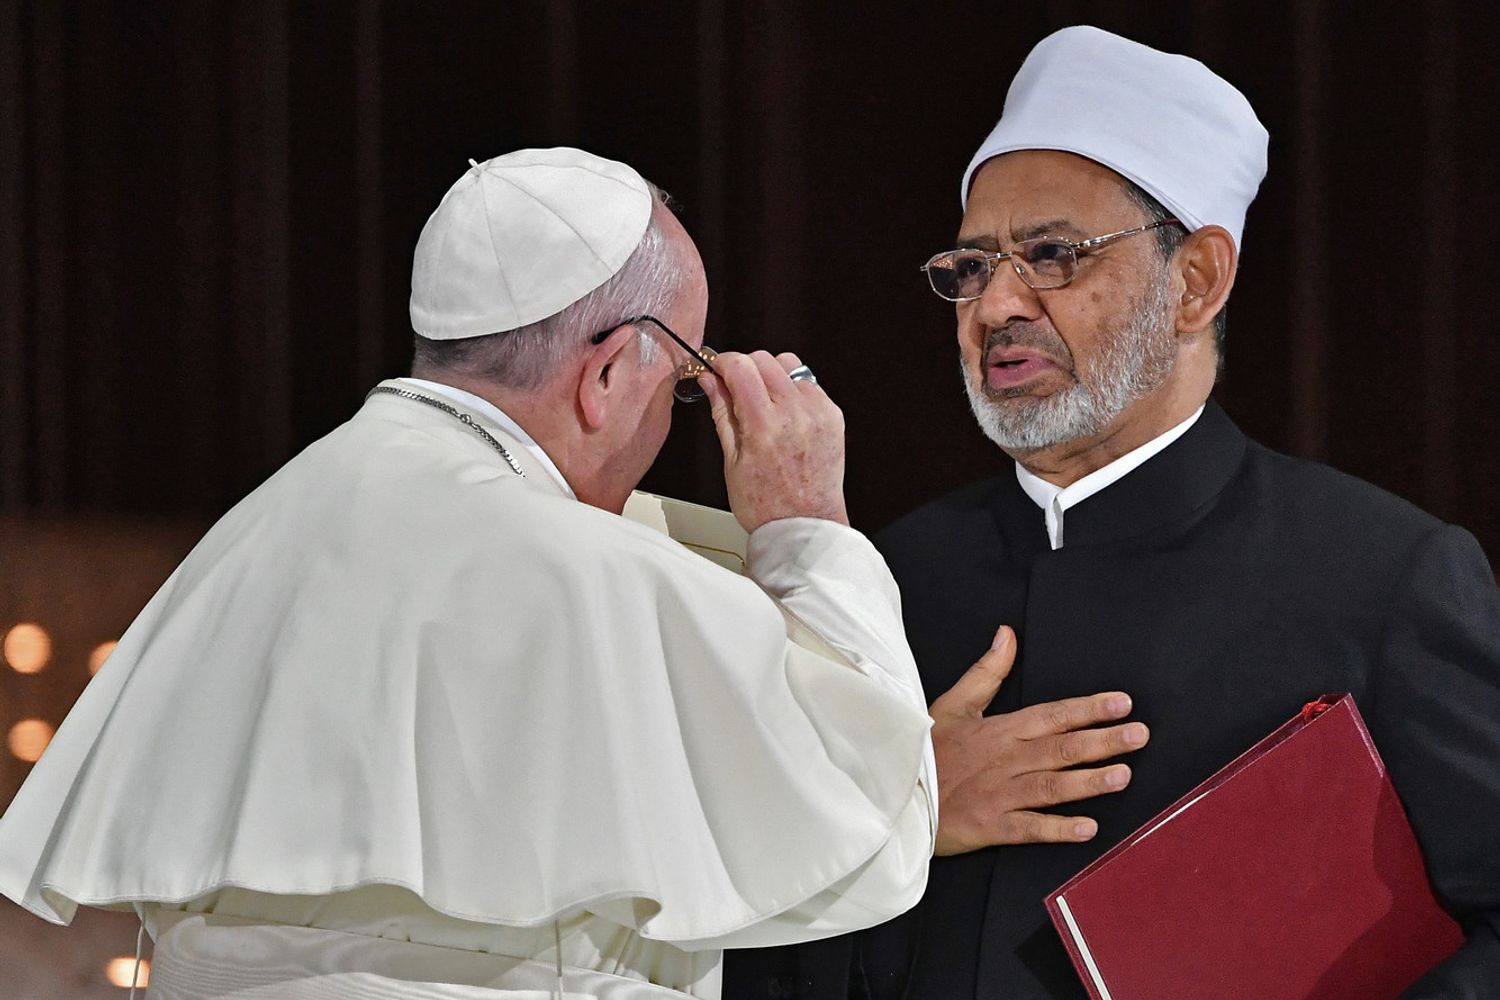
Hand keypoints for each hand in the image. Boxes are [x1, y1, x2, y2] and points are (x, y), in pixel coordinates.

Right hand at [699, 351, 848, 532]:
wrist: (805, 525)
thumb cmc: (766, 504)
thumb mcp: (731, 460)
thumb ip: (722, 412)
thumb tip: (710, 382)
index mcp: (765, 426)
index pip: (741, 367)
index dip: (722, 363)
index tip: (716, 370)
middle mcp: (795, 414)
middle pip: (764, 359)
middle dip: (744, 368)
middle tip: (735, 389)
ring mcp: (818, 413)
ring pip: (788, 365)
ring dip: (770, 375)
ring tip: (763, 402)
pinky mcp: (833, 416)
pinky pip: (809, 384)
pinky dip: (792, 390)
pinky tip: (784, 413)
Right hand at [930, 626, 1148, 855]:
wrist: (893, 792)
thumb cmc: (926, 749)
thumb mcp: (953, 704)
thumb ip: (987, 672)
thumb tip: (1008, 634)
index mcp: (999, 729)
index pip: (1052, 715)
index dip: (1088, 709)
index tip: (1123, 703)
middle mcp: (1005, 759)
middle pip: (1061, 748)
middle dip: (1103, 741)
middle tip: (1140, 736)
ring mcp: (998, 794)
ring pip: (1051, 786)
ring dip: (1088, 781)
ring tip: (1123, 776)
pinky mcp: (990, 826)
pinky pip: (1029, 827)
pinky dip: (1058, 829)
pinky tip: (1088, 829)